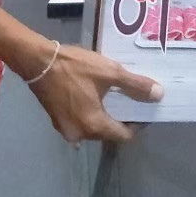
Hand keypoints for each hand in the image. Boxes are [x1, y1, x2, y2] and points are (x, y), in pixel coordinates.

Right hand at [27, 43, 162, 143]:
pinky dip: (90, 112)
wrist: (37, 61)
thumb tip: (158, 95)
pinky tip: (94, 95)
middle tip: (131, 99)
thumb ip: (135, 85)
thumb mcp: (109, 72)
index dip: (138, 123)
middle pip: (108, 132)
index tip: (145, 108)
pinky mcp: (57, 120)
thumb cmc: (74, 67)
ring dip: (106, 115)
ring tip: (114, 95)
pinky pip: (80, 121)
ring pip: (94, 127)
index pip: (124, 135)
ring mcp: (66, 129)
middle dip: (121, 118)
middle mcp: (79, 135)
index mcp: (94, 126)